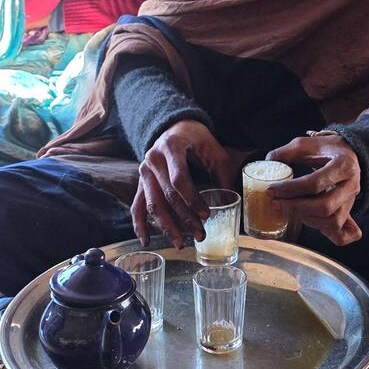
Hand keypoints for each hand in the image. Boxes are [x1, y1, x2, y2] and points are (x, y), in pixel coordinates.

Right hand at [131, 121, 235, 246]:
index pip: (179, 179)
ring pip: (152, 204)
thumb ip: (221, 172)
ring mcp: (143, 171)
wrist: (174, 126)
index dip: (192, 199)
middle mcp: (153, 159)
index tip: (206, 215)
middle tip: (199, 235)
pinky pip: (137, 205)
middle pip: (167, 195)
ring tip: (180, 243)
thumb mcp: (213, 149)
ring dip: (166, 226)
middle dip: (184, 218)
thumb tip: (231, 202)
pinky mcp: (140, 182)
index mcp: (171, 147)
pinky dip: (140, 224)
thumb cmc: (197, 138)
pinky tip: (147, 241)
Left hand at [266, 134, 361, 246]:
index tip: (272, 190)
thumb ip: (287, 152)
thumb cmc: (328, 149)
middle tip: (275, 203)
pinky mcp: (349, 213)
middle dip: (296, 208)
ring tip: (290, 209)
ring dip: (307, 219)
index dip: (290, 189)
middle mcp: (351, 186)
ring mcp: (352, 202)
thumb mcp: (308, 144)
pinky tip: (312, 223)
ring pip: (332, 222)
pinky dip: (327, 235)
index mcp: (343, 166)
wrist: (350, 154)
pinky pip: (342, 235)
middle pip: (324, 207)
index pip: (315, 183)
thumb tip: (268, 162)